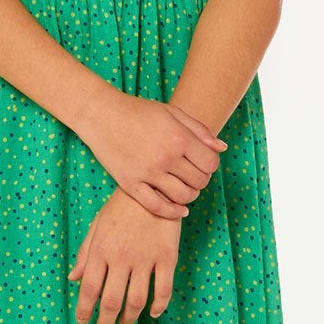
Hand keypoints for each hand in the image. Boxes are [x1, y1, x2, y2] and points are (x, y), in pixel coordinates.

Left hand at [67, 186, 182, 323]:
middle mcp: (122, 258)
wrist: (155, 188)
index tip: (83, 322)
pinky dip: (159, 306)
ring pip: (137, 300)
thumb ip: (86, 254)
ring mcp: (146, 259)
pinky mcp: (167, 257)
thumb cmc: (121, 207)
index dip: (84, 310)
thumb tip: (73, 278)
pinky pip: (163, 289)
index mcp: (101, 250)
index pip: (89, 289)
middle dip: (105, 322)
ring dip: (129, 317)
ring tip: (125, 323)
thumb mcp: (97, 226)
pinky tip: (153, 313)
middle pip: (111, 301)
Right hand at [75, 92, 226, 219]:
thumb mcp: (172, 113)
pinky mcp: (130, 183)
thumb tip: (221, 149)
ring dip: (189, 195)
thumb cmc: (138, 111)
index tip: (202, 163)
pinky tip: (179, 209)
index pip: (210, 163)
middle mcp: (165, 157)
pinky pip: (157, 207)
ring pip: (182, 196)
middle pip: (199, 181)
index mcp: (179, 138)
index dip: (211, 165)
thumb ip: (199, 130)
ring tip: (185, 188)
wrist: (101, 114)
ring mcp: (147, 172)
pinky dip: (172, 212)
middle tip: (193, 175)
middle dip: (201, 180)